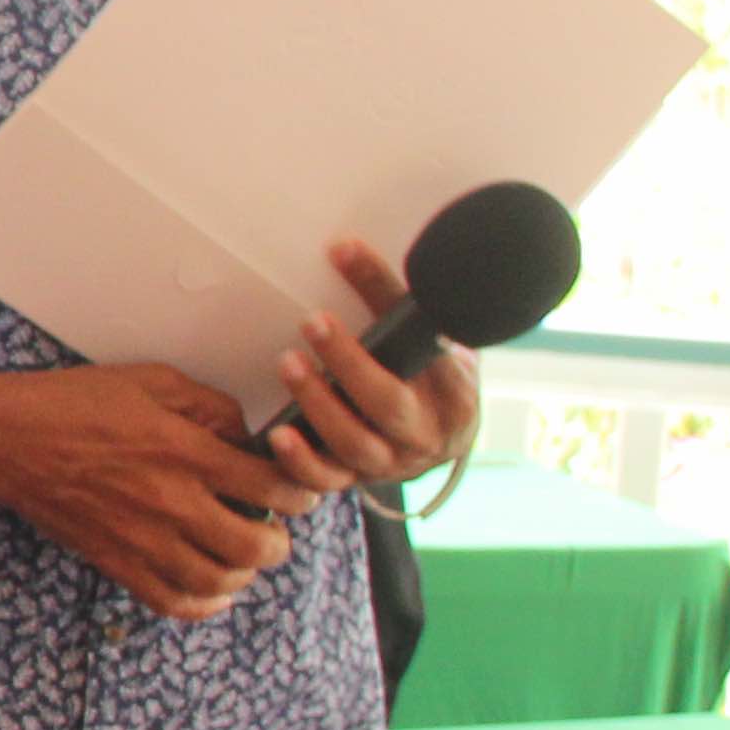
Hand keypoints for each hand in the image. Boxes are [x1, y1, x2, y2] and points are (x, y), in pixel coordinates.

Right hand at [0, 362, 344, 622]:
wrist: (8, 440)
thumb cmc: (74, 403)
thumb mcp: (151, 380)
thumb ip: (208, 405)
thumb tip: (245, 434)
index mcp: (184, 451)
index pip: (268, 486)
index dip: (297, 494)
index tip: (298, 495)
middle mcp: (170, 501)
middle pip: (252, 545)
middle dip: (277, 544)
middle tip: (276, 534)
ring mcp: (142, 538)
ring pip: (217, 580)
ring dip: (243, 576)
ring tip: (244, 561)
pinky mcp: (116, 561)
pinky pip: (170, 601)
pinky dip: (201, 606)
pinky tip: (213, 594)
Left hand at [251, 238, 483, 491]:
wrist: (443, 439)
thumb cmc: (429, 377)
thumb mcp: (430, 342)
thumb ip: (398, 307)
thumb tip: (344, 247)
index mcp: (454, 392)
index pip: (423, 337)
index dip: (381, 292)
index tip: (342, 250)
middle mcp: (425, 434)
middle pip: (387, 401)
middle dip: (348, 361)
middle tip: (313, 320)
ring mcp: (389, 464)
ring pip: (354, 443)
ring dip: (317, 404)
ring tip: (288, 363)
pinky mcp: (355, 481)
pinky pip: (326, 481)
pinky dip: (300, 462)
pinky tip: (276, 435)